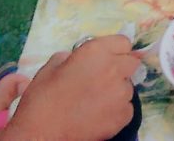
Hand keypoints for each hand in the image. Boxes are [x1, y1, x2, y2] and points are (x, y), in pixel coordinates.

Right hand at [1, 36, 141, 140]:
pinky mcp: (124, 116)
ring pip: (128, 87)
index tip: (105, 59)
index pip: (123, 43)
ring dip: (117, 91)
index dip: (114, 51)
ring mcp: (121, 93)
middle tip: (103, 80)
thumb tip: (75, 59)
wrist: (42, 132)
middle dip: (120, 69)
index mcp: (96, 51)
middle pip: (131, 63)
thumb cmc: (43, 98)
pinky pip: (127, 108)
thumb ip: (70, 58)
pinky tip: (99, 115)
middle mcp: (114, 68)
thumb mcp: (51, 67)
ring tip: (97, 101)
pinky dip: (117, 110)